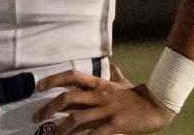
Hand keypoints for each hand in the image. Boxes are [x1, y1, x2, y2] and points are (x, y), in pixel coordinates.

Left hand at [33, 67, 175, 134]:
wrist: (158, 106)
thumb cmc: (138, 95)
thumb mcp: (123, 83)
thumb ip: (115, 75)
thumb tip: (113, 66)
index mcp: (99, 84)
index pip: (71, 76)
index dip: (53, 79)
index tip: (38, 87)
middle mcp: (99, 95)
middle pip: (67, 98)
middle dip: (48, 108)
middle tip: (35, 117)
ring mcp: (106, 110)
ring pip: (76, 118)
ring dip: (60, 128)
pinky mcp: (115, 125)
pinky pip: (93, 133)